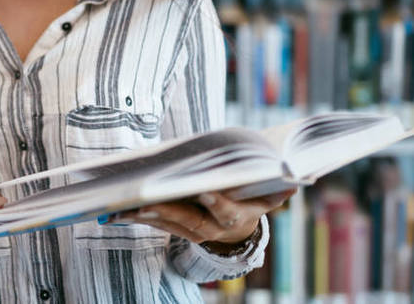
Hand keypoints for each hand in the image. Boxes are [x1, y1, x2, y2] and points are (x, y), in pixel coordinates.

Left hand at [102, 188, 296, 248]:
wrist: (239, 230)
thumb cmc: (252, 198)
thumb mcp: (268, 194)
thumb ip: (278, 189)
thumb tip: (296, 181)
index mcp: (236, 216)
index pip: (225, 210)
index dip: (216, 202)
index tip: (205, 191)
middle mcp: (213, 229)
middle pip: (188, 220)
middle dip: (166, 210)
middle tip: (144, 201)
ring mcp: (193, 233)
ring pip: (166, 224)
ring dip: (144, 215)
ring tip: (122, 205)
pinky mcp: (177, 231)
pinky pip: (156, 224)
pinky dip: (138, 216)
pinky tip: (117, 210)